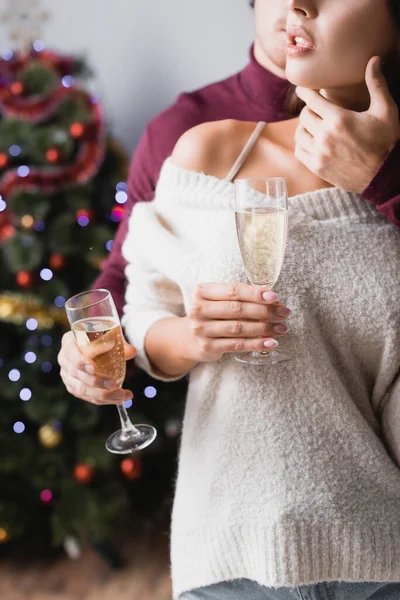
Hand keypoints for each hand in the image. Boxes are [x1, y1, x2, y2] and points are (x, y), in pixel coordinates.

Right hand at [58, 330, 135, 404]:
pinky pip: (86, 396)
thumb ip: (120, 343)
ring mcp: (67, 375)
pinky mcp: (73, 387)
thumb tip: (132, 351)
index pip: (72, 353)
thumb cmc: (100, 338)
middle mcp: (64, 359)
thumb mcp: (108, 336)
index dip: (81, 362)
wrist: (93, 345)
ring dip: (102, 395)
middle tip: (114, 385)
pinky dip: (102, 400)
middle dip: (96, 382)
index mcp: (69, 342)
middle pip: (76, 374)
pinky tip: (117, 400)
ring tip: (121, 395)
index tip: (94, 369)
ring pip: (81, 389)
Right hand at [187, 282, 290, 361]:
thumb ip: (241, 297)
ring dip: (264, 328)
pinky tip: (271, 342)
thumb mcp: (220, 300)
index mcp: (202, 292)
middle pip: (237, 309)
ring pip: (238, 328)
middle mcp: (198, 309)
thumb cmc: (213, 313)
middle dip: (264, 311)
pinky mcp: (207, 347)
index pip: (233, 291)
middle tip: (284, 313)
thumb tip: (273, 301)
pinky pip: (236, 345)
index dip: (255, 294)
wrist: (191, 337)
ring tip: (282, 328)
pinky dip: (256, 344)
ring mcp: (201, 329)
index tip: (274, 297)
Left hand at [294, 56, 399, 193]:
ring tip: (314, 125)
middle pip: (304, 115)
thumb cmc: (387, 141)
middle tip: (316, 109)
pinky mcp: (317, 167)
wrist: (384, 175)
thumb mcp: (385, 110)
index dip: (305, 92)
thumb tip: (373, 59)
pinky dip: (302, 144)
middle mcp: (325, 136)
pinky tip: (311, 141)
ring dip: (304, 127)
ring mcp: (319, 153)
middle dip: (309, 109)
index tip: (303, 89)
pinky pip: (299, 151)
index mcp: (339, 119)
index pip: (311, 99)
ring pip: (299, 133)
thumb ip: (376, 84)